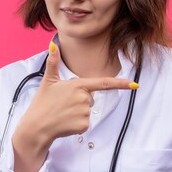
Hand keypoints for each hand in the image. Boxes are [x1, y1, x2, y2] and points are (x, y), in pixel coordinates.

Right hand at [12, 42, 137, 171]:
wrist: (36, 127)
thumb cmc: (42, 103)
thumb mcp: (48, 81)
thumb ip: (53, 62)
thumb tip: (53, 44)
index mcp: (78, 85)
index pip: (103, 83)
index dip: (120, 83)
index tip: (134, 84)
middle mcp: (84, 98)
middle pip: (90, 98)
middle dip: (79, 101)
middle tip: (62, 104)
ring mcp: (84, 112)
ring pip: (87, 111)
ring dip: (77, 113)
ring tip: (62, 113)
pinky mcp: (83, 125)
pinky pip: (85, 123)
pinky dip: (76, 124)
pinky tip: (65, 123)